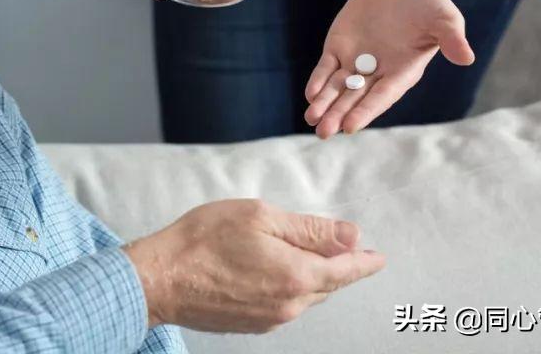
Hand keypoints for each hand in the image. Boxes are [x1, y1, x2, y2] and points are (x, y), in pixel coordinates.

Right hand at [122, 199, 385, 332]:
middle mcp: (290, 304)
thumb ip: (310, 229)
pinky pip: (284, 304)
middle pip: (327, 284)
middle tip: (349, 251)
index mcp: (297, 275)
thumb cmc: (204, 240)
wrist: (160, 279)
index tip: (380, 257)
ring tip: (308, 257)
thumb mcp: (260, 217)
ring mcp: (270, 317)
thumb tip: (352, 235)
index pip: (346, 269)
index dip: (365, 261)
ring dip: (312, 277)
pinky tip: (275, 272)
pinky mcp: (252, 324)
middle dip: (339, 267)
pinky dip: (289, 287)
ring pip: (305, 295)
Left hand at [304, 0, 476, 138]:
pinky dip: (318, 81)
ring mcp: (356, 62)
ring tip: (311, 119)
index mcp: (402, 73)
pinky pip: (326, 68)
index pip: (381, 96)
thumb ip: (451, 38)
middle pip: (355, 98)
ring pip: (337, 88)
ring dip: (324, 103)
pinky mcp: (339, 48)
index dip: (366, 111)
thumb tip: (467, 58)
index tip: (350, 127)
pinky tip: (310, 94)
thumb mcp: (444, 18)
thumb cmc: (428, 6)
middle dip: (338, 114)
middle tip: (323, 132)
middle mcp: (377, 73)